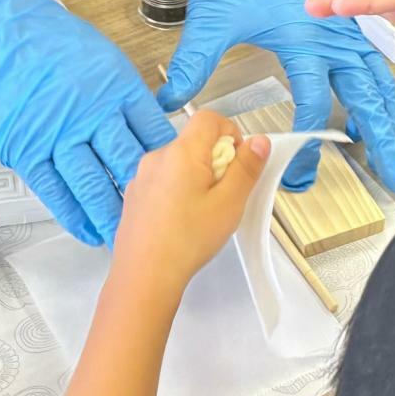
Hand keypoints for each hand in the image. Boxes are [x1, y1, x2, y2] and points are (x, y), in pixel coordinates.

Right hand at [0, 0, 175, 245]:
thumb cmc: (38, 33)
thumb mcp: (94, 52)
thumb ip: (115, 90)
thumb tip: (131, 121)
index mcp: (116, 85)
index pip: (153, 131)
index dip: (169, 160)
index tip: (179, 181)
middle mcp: (92, 113)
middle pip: (130, 164)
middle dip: (149, 197)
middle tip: (163, 223)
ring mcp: (58, 134)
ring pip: (94, 185)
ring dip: (112, 215)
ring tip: (127, 237)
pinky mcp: (24, 149)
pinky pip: (55, 190)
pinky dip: (73, 214)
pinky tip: (88, 231)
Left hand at [111, 112, 269, 295]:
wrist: (144, 276)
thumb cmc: (188, 240)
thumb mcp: (230, 203)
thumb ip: (247, 168)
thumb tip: (259, 141)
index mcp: (181, 153)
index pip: (209, 119)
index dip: (230, 133)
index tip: (238, 163)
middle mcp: (156, 158)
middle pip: (194, 142)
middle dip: (216, 160)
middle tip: (224, 195)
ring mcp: (141, 177)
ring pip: (179, 163)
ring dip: (196, 177)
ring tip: (203, 213)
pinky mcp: (134, 197)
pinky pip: (163, 181)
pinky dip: (177, 192)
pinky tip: (182, 223)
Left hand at [157, 0, 394, 192]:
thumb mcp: (212, 16)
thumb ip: (193, 63)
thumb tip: (171, 100)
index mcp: (304, 38)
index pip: (315, 102)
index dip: (305, 139)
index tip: (296, 167)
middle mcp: (333, 36)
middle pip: (368, 97)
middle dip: (381, 139)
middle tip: (394, 177)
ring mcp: (345, 28)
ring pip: (379, 80)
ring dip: (388, 116)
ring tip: (394, 150)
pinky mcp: (346, 21)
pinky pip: (374, 62)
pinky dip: (381, 89)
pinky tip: (380, 107)